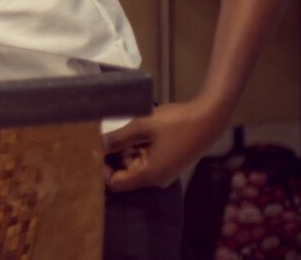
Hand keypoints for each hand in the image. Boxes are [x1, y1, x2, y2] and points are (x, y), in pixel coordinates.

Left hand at [103, 99, 223, 190]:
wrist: (210, 117)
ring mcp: (163, 170)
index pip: (115, 183)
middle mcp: (156, 179)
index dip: (101, 169)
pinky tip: (131, 130)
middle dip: (111, 156)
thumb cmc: (177, 123)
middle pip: (123, 174)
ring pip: (133, 164)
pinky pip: (144, 158)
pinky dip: (135, 146)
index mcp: (149, 176)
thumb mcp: (142, 127)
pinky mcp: (167, 161)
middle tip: (99, 135)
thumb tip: (95, 145)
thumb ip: (117, 138)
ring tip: (116, 129)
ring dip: (123, 149)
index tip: (90, 150)